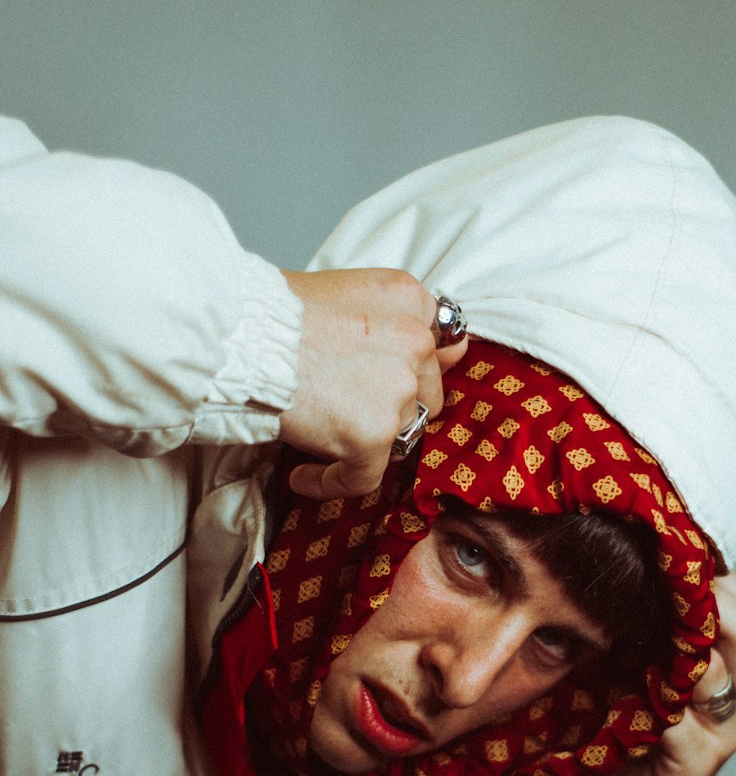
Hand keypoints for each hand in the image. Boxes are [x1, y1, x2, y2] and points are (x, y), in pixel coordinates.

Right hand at [278, 268, 468, 498]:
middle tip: (345, 406)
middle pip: (424, 394)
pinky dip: (332, 483)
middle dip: (391, 406)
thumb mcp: (345, 292)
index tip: (388, 382)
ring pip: (398, 436)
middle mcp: (415, 342)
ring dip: (363, 441)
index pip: (437, 346)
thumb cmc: (272, 312)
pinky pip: (363, 478)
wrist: (237, 334)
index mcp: (409, 301)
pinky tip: (303, 476)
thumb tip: (458, 351)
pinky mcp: (372, 435)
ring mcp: (397, 391)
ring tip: (317, 434)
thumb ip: (396, 321)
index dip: (411, 369)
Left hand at [589, 571, 735, 775]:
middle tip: (655, 588)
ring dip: (680, 650)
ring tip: (640, 636)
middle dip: (704, 601)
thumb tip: (616, 569)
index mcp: (728, 664)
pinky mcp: (696, 765)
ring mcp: (720, 731)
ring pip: (720, 674)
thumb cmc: (627, 731)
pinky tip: (630, 692)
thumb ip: (644, 630)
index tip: (662, 561)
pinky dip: (658, 704)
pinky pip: (685, 725)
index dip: (709, 576)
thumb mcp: (636, 668)